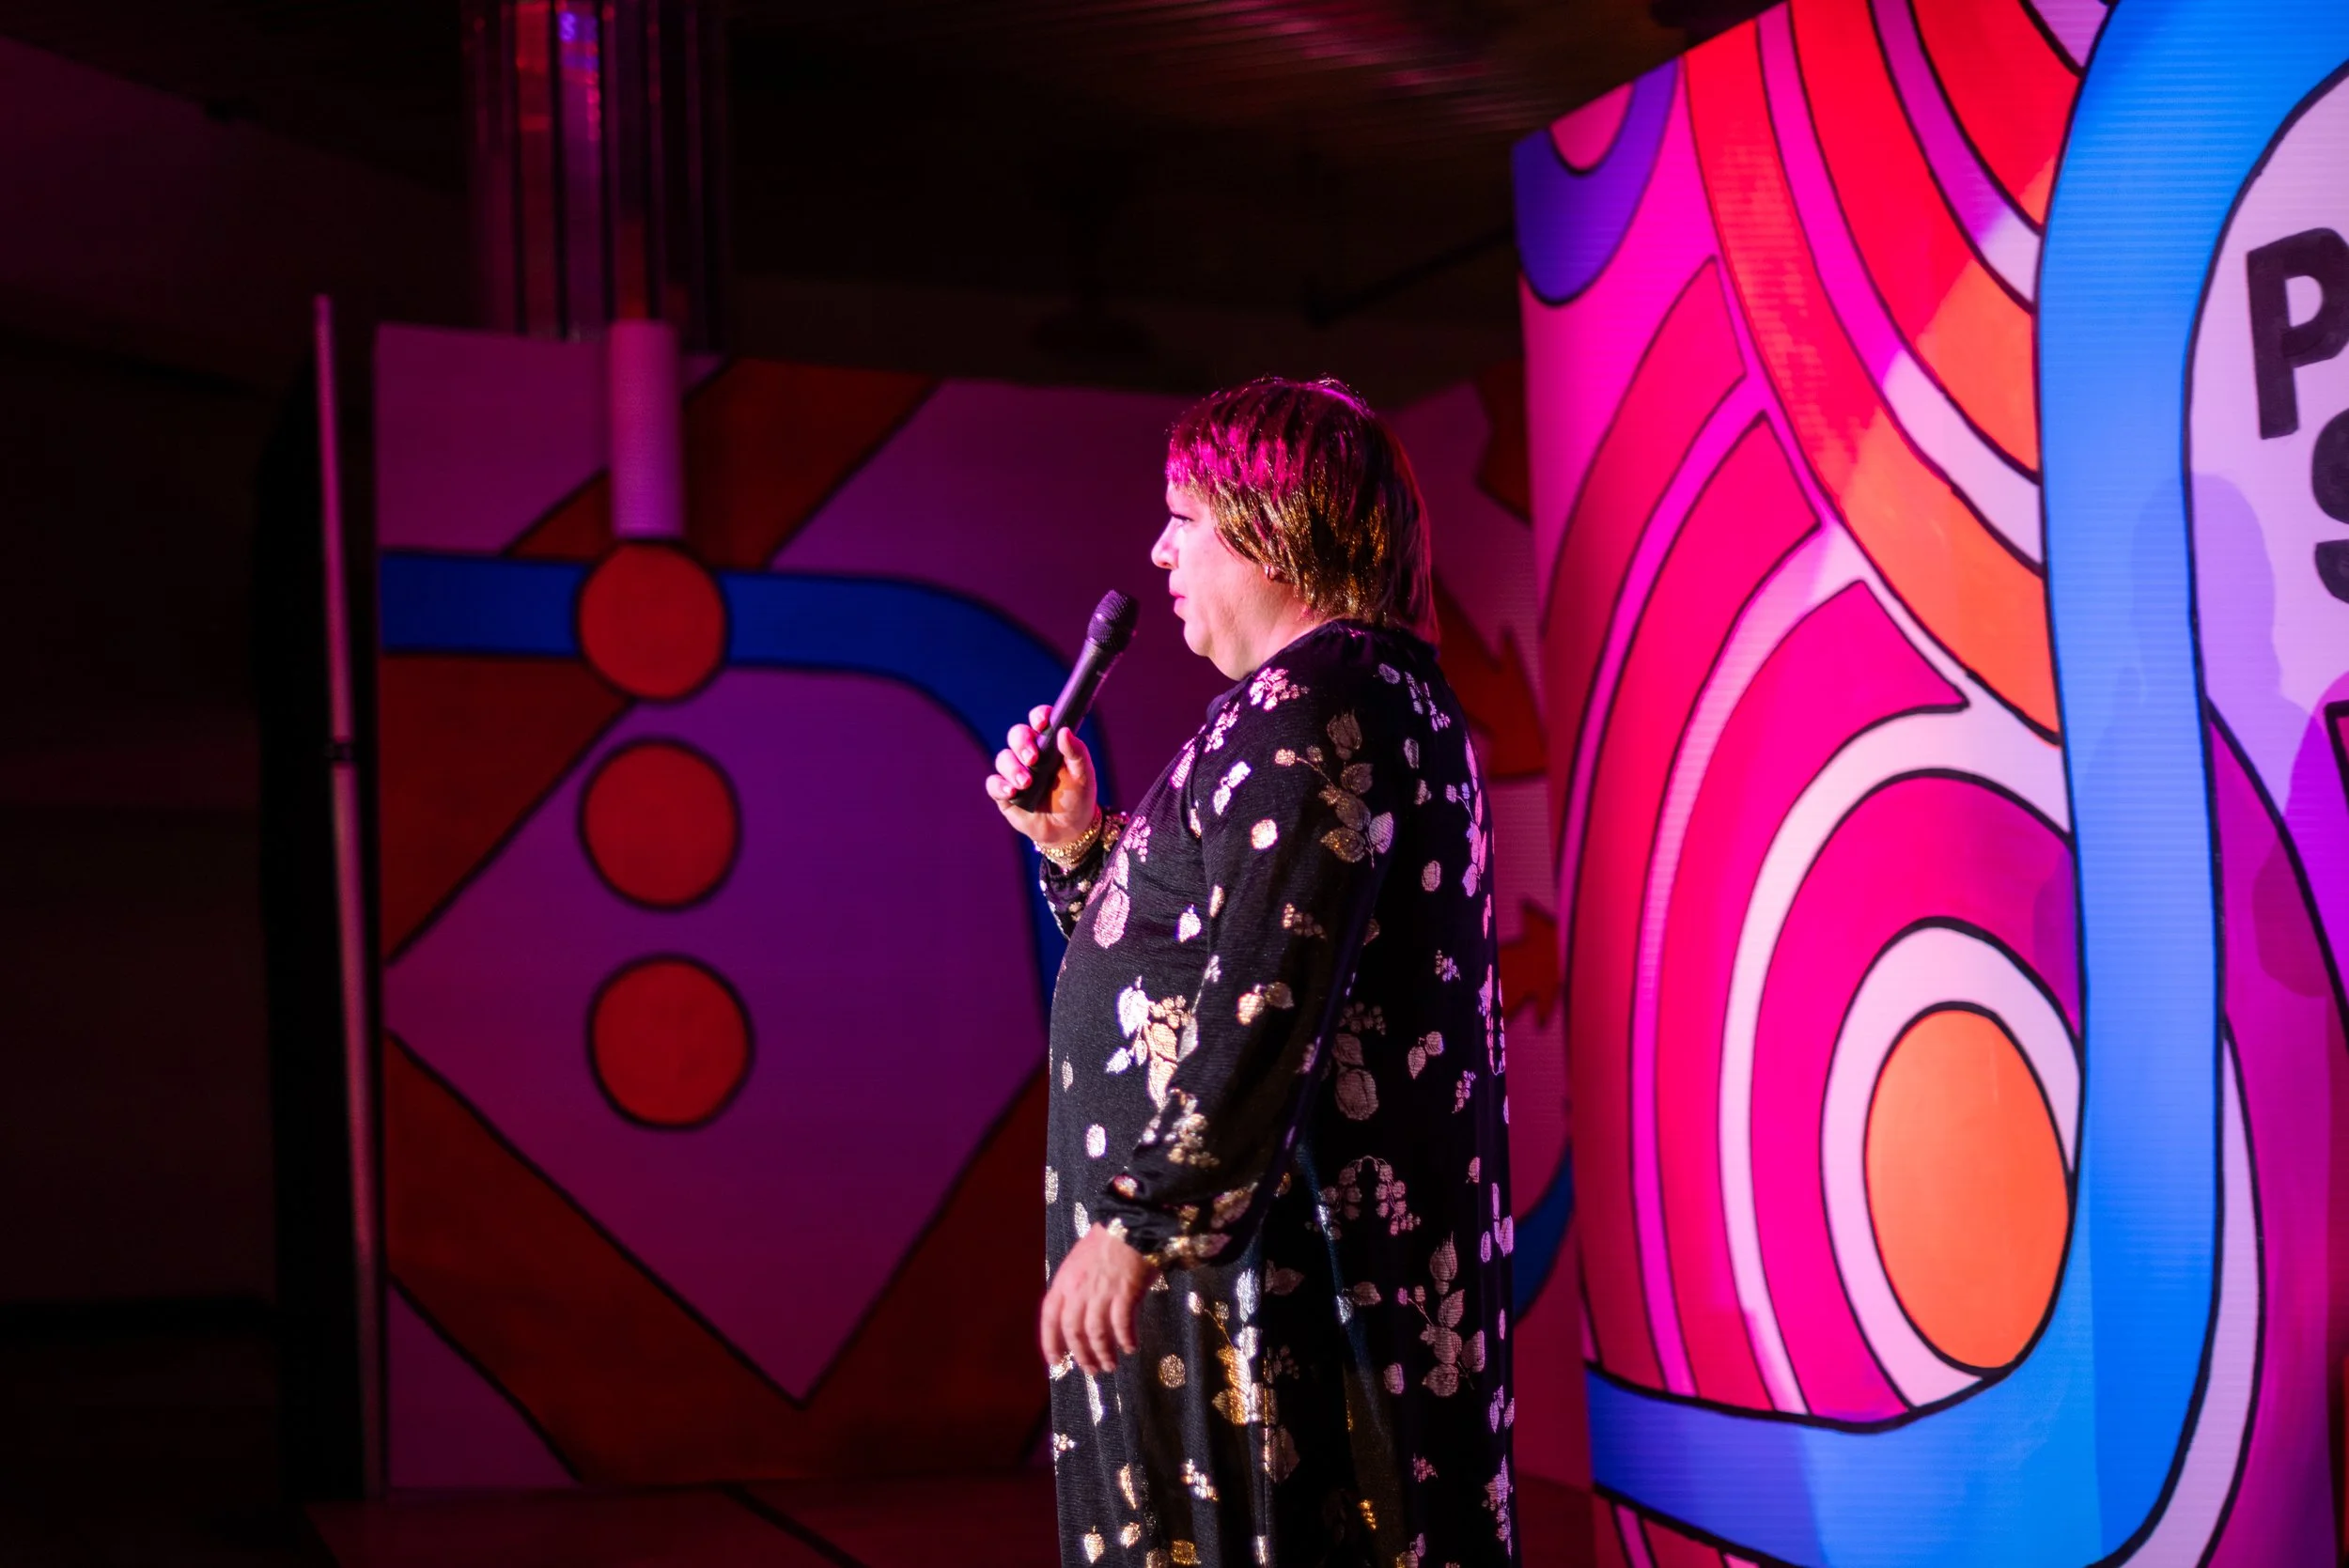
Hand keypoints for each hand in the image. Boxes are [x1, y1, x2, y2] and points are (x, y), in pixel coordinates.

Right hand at [985, 703, 1099, 851]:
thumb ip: (1077, 753)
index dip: (1038, 717)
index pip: (1040, 721)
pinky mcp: (1004, 793)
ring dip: (1013, 768)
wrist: (1069, 830)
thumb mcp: (1084, 776)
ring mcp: (1015, 773)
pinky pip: (993, 783)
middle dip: (1022, 743)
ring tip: (1026, 783)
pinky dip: (1000, 786)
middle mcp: (1030, 754)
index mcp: (1050, 745)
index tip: (1042, 724)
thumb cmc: (1078, 798)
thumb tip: (1063, 731)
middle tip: (1033, 759)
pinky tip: (1012, 793)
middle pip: (1017, 735)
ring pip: (1003, 758)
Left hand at [1041, 1222, 1157, 1375]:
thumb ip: (1074, 1288)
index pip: (1049, 1317)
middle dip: (1081, 1355)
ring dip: (1103, 1353)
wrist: (1131, 1224)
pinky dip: (1125, 1339)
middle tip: (1091, 1369)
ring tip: (1111, 1364)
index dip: (1050, 1342)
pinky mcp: (1124, 1293)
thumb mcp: (1079, 1262)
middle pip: (1073, 1331)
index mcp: (1064, 1281)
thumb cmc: (1106, 1242)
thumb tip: (1077, 1315)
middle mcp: (1078, 1289)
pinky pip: (1122, 1325)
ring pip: (1096, 1333)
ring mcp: (1101, 1292)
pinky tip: (1131, 1347)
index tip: (1056, 1362)